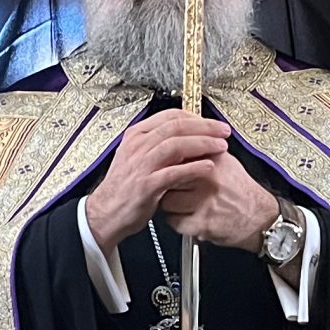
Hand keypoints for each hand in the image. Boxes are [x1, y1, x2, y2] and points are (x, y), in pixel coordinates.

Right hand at [82, 110, 234, 251]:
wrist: (107, 213)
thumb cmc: (125, 187)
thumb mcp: (137, 157)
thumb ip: (158, 145)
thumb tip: (186, 136)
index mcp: (136, 136)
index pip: (170, 116)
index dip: (196, 117)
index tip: (212, 123)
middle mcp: (138, 146)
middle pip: (177, 127)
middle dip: (205, 127)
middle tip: (223, 131)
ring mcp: (141, 165)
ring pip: (177, 145)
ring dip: (203, 144)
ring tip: (220, 147)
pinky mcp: (147, 185)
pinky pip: (174, 172)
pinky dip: (194, 168)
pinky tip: (208, 167)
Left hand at [158, 154, 279, 250]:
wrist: (259, 217)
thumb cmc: (240, 190)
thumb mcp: (226, 161)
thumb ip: (202, 151)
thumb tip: (176, 142)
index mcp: (212, 159)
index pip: (176, 155)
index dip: (167, 163)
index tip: (164, 166)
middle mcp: (208, 177)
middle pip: (167, 177)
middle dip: (166, 184)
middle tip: (173, 187)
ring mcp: (205, 201)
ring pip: (166, 201)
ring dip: (170, 204)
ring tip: (183, 203)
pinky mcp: (202, 223)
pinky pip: (173, 221)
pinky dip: (177, 221)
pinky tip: (188, 216)